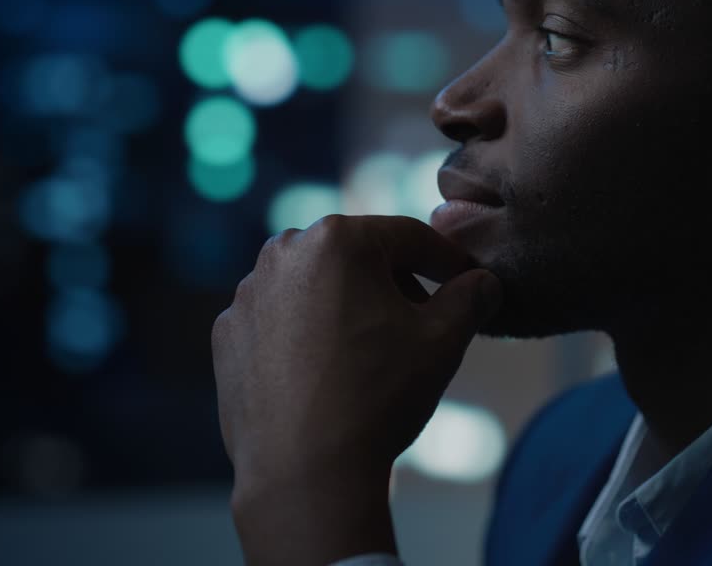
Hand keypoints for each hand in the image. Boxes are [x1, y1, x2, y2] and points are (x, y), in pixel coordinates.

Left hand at [211, 215, 503, 562]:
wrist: (304, 473)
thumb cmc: (378, 397)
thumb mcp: (443, 341)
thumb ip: (471, 298)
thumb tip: (485, 282)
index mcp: (337, 239)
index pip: (408, 237)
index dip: (446, 260)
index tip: (466, 281)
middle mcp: (282, 253)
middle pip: (357, 257)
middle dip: (393, 284)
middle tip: (421, 322)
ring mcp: (247, 295)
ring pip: (315, 288)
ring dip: (346, 308)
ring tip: (372, 354)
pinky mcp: (227, 335)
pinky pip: (279, 321)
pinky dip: (305, 336)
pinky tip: (327, 375)